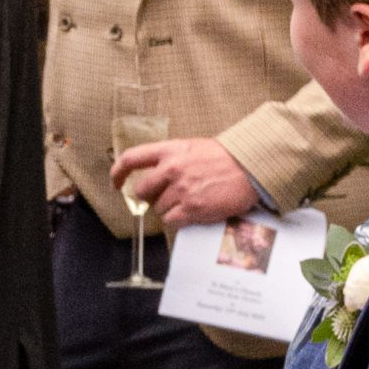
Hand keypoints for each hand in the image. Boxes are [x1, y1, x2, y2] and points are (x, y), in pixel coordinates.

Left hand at [111, 138, 257, 229]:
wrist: (252, 168)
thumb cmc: (225, 157)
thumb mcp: (192, 147)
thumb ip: (170, 159)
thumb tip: (154, 175)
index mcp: (169, 150)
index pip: (131, 159)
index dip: (118, 172)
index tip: (116, 181)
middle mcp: (171, 170)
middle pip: (141, 191)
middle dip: (150, 197)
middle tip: (166, 196)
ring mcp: (181, 190)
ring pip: (157, 209)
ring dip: (168, 209)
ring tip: (188, 202)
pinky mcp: (193, 208)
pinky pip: (171, 221)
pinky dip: (177, 220)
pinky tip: (190, 213)